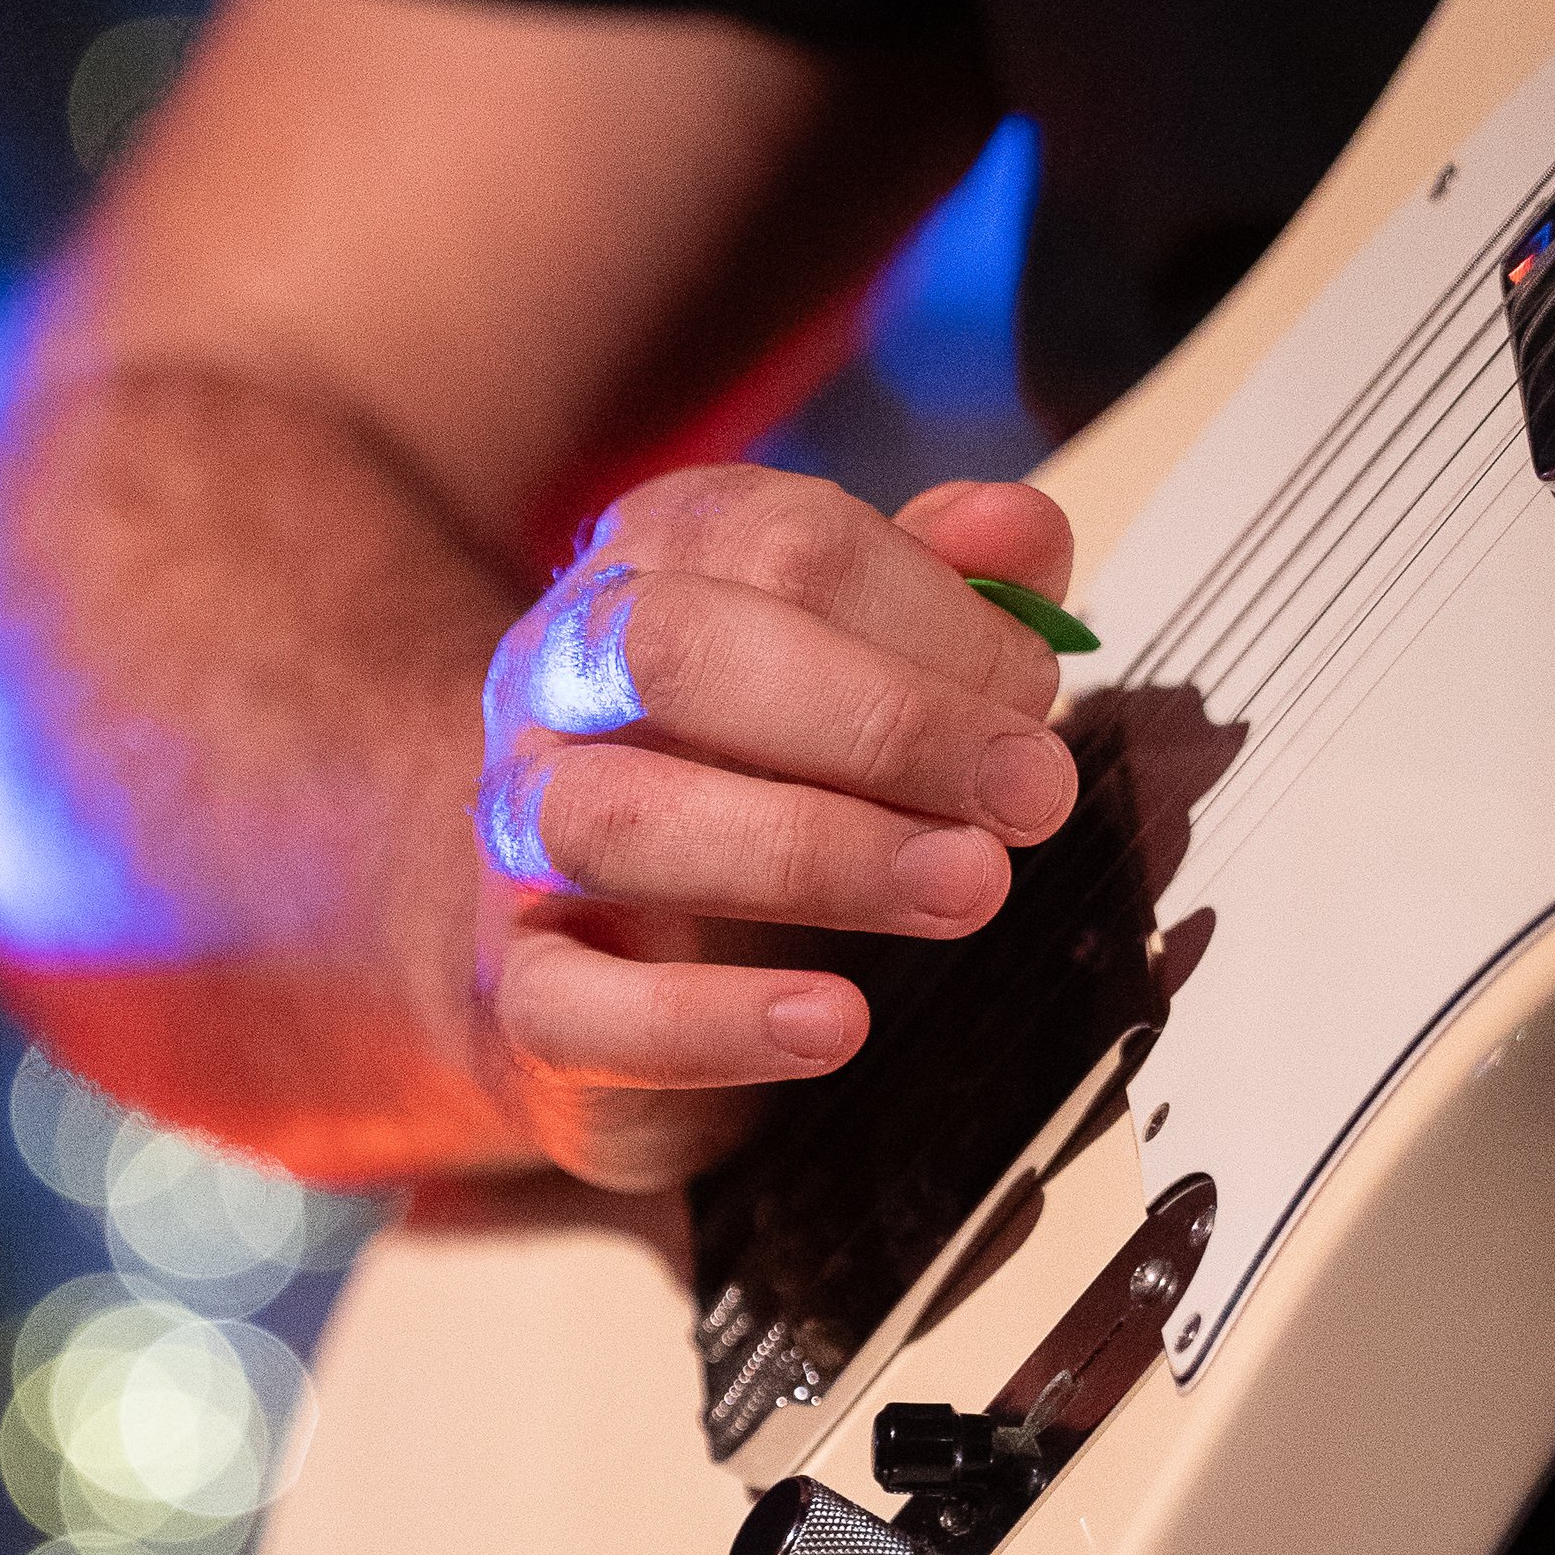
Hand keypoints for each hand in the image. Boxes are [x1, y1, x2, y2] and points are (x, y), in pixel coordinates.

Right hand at [471, 465, 1080, 1187]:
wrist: (605, 962)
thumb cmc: (758, 786)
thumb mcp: (866, 667)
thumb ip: (948, 594)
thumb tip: (1019, 529)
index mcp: (653, 569)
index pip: (780, 543)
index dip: (934, 616)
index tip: (1038, 703)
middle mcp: (559, 683)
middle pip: (678, 651)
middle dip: (882, 722)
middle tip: (1029, 798)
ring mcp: (517, 834)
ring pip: (616, 821)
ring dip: (814, 855)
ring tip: (964, 891)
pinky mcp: (517, 988)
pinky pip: (578, 1005)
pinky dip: (710, 1021)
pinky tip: (832, 1024)